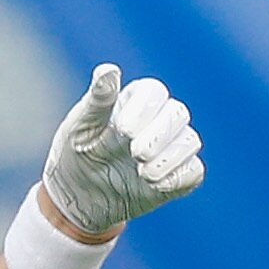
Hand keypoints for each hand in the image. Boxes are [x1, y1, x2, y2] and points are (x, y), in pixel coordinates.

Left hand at [40, 64, 203, 239]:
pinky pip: (193, 171)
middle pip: (178, 113)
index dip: (144, 108)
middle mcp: (155, 121)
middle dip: (158, 134)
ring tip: (142, 172)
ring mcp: (169, 149)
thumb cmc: (75, 155)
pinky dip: (177, 177)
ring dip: (168, 157)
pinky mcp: (177, 176)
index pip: (153, 91)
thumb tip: (108, 69)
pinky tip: (153, 184)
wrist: (76, 199)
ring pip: (190, 141)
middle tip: (134, 152)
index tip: (122, 130)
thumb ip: (98, 101)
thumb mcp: (79, 128)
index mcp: (132, 103)